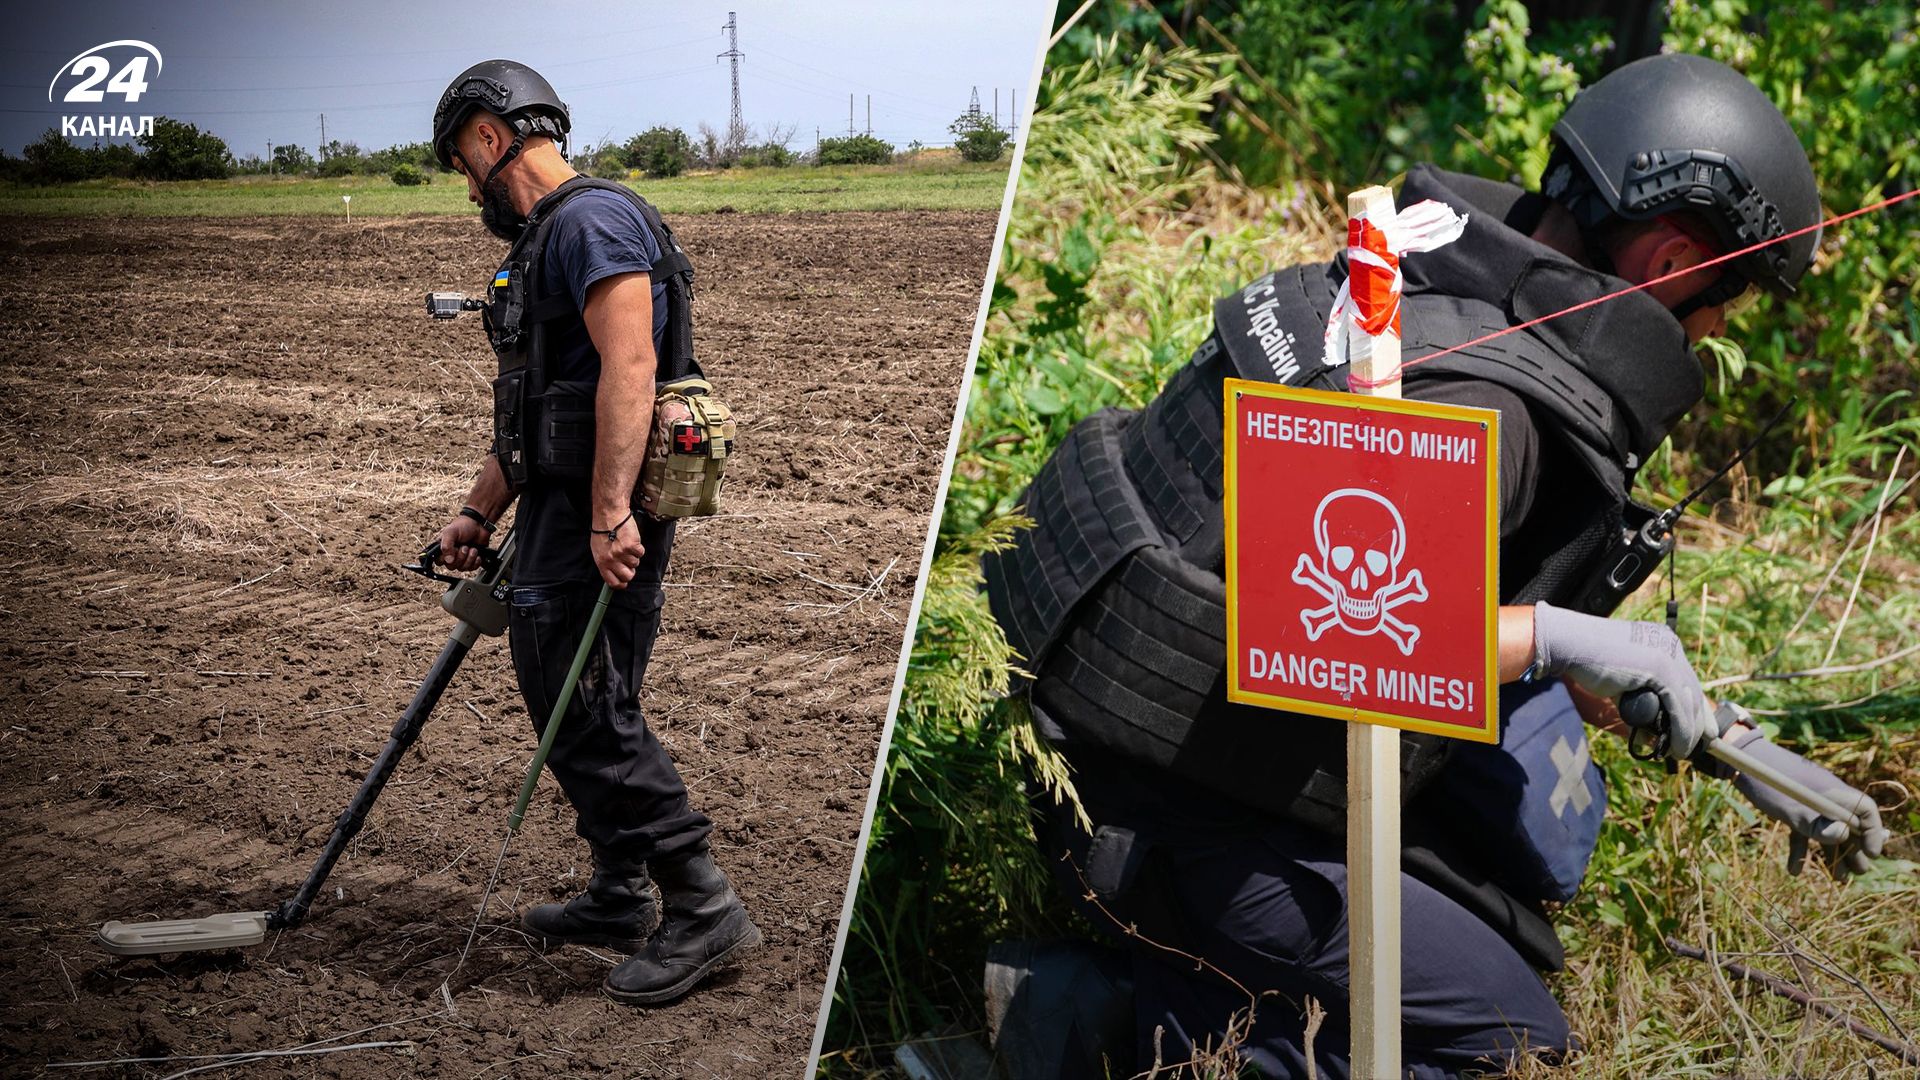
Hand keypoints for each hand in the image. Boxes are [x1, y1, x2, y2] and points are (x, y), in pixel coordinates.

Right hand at [435, 515, 491, 572]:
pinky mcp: (471, 560)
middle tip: (465, 547)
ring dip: (469, 559)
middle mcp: (451, 554)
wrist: (480, 524)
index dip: (446, 558)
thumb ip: (446, 545)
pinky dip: (475, 562)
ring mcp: (461, 558)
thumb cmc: (463, 525)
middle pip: (451, 566)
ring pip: (462, 568)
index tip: (453, 550)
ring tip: (472, 548)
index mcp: (442, 548)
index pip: (439, 561)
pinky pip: (471, 568)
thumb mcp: (451, 532)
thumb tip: (448, 560)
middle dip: (460, 557)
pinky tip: (477, 554)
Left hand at [591, 513, 644, 588]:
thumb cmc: (602, 530)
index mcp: (602, 563)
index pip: (613, 582)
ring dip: (633, 555)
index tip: (624, 581)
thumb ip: (605, 563)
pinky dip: (638, 547)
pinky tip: (631, 539)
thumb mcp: (598, 550)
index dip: (621, 584)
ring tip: (626, 544)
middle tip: (629, 563)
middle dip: (630, 571)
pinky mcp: (632, 546)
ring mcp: (622, 553)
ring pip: (635, 563)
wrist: (609, 515)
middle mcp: (612, 560)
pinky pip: (640, 553)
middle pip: (627, 577)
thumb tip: (613, 573)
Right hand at [1532, 602, 1712, 759]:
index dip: (1694, 707)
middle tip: (1695, 746)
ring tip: (1681, 752)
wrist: (1569, 643)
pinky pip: (1678, 708)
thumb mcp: (1621, 678)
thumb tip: (1649, 728)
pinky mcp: (1661, 670)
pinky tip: (1676, 747)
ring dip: (1689, 733)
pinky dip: (1680, 732)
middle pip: (1694, 690)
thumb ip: (1637, 696)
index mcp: (1663, 642)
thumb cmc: (1586, 659)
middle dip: (1698, 722)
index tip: (1699, 730)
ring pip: (1689, 702)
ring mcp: (1668, 656)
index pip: (1687, 680)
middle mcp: (1671, 646)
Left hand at [1724, 726, 1887, 876]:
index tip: (1872, 854)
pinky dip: (1801, 848)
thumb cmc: (1770, 782)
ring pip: (1827, 831)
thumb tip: (1842, 837)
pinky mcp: (1792, 807)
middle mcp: (1826, 798)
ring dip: (1832, 854)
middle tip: (1857, 872)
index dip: (1873, 833)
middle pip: (1849, 826)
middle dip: (1855, 850)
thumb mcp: (1792, 808)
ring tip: (1838, 879)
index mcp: (1834, 793)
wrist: (1741, 759)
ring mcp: (1809, 803)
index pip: (1866, 811)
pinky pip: (1803, 830)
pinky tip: (1794, 871)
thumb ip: (1817, 825)